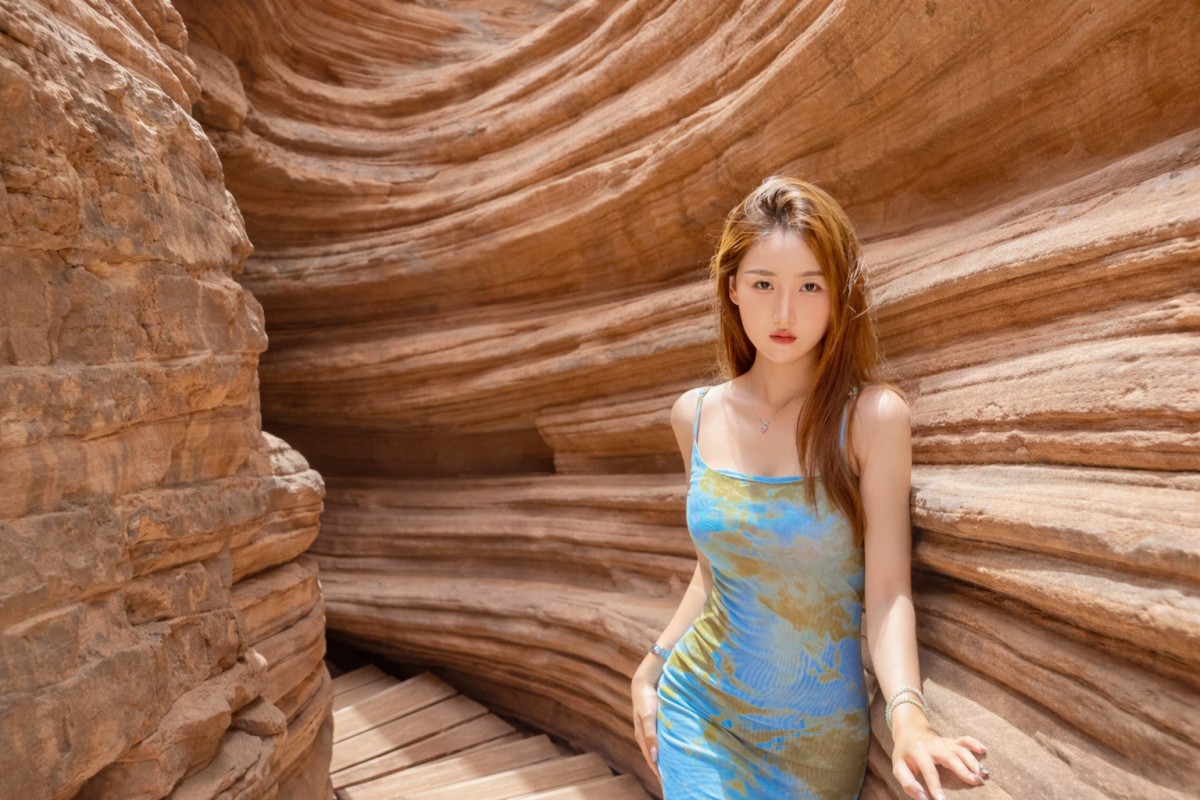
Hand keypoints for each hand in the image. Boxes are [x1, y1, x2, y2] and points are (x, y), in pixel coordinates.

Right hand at [630, 659, 663, 777]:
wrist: (643, 682)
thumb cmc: (646, 700)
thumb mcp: (649, 717)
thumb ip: (651, 736)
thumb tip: (654, 756)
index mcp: (641, 737)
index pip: (651, 759)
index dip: (658, 771)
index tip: (667, 783)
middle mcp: (644, 736)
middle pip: (653, 756)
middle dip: (661, 768)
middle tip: (673, 779)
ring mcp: (648, 730)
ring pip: (657, 749)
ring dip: (664, 758)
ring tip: (674, 768)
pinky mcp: (654, 724)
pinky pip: (660, 740)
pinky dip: (665, 748)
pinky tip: (673, 750)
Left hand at [890, 707, 988, 799]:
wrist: (909, 732)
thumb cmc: (904, 755)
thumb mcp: (898, 768)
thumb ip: (908, 783)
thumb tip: (923, 798)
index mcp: (917, 753)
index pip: (929, 771)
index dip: (935, 787)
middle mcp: (932, 746)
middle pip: (950, 757)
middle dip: (963, 770)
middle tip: (977, 783)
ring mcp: (943, 742)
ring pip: (959, 750)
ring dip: (972, 761)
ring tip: (984, 774)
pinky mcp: (951, 741)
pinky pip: (964, 739)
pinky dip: (974, 743)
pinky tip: (983, 750)